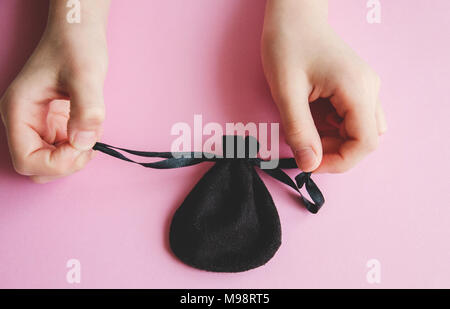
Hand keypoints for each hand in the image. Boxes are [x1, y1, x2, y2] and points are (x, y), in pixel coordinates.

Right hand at [0, 1, 108, 182]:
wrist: (79, 32)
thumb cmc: (76, 46)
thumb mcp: (86, 75)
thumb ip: (86, 109)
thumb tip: (84, 143)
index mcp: (19, 111)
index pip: (26, 161)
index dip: (55, 164)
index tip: (82, 147)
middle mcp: (24, 121)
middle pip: (37, 166)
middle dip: (65, 163)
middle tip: (88, 142)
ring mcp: (38, 123)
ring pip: (51, 161)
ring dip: (74, 155)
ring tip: (90, 129)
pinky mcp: (54, 123)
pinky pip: (64, 149)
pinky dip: (80, 146)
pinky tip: (90, 127)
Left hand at [262, 0, 386, 172]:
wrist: (293, 16)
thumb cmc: (288, 44)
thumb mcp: (286, 91)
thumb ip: (299, 131)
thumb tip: (309, 165)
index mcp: (356, 89)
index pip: (366, 143)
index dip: (339, 161)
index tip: (311, 163)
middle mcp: (369, 89)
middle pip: (365, 140)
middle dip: (334, 151)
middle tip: (304, 143)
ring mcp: (365, 87)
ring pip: (360, 131)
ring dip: (334, 140)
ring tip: (307, 125)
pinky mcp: (356, 87)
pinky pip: (352, 119)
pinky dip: (334, 127)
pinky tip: (313, 115)